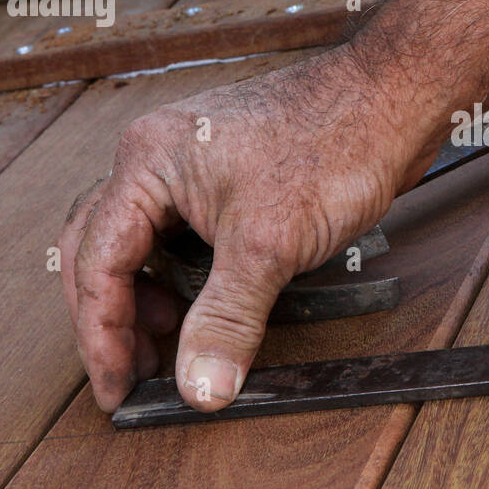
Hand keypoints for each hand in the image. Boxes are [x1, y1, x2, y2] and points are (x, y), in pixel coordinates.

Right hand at [60, 45, 429, 411]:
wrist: (392, 100)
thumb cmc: (335, 142)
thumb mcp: (270, 246)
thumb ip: (227, 319)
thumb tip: (200, 387)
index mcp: (148, 163)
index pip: (96, 262)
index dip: (102, 335)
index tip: (119, 389)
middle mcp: (159, 158)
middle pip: (102, 249)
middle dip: (113, 318)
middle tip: (136, 373)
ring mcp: (194, 165)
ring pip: (142, 242)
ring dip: (146, 298)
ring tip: (172, 344)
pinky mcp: (231, 177)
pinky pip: (183, 234)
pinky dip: (182, 276)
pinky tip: (203, 305)